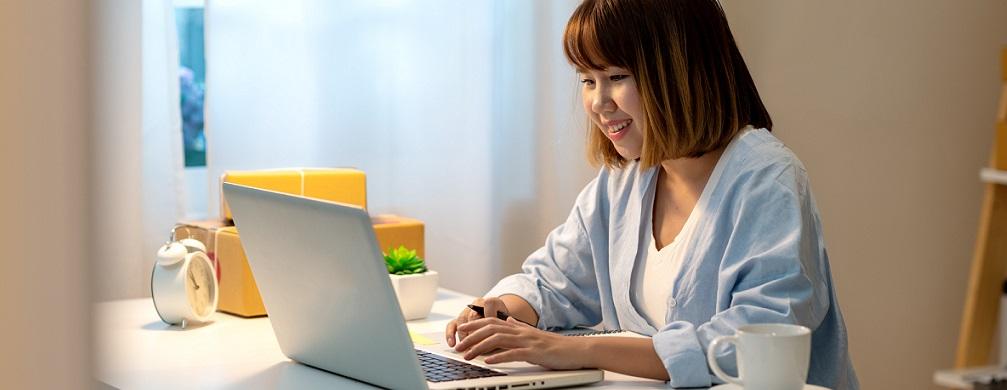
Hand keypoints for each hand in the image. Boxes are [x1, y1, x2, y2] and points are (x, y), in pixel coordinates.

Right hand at [445, 297, 509, 346]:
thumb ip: (502, 331)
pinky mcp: (459, 320)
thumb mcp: (507, 327)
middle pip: (473, 314)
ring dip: (464, 336)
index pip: (489, 303)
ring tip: (466, 348)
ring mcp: (467, 311)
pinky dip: (450, 334)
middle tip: (476, 345)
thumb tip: (496, 343)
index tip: (490, 330)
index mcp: (493, 302)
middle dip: (474, 332)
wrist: (499, 324)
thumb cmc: (504, 327)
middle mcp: (478, 303)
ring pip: (462, 319)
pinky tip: (452, 344)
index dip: (489, 315)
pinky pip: (451, 324)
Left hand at [452, 317, 589, 369]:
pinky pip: (513, 353)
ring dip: (480, 347)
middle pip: (491, 329)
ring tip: (467, 355)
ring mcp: (527, 341)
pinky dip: (498, 356)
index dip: (475, 324)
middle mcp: (521, 331)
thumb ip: (519, 326)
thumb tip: (508, 319)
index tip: (461, 329)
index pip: (492, 321)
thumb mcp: (534, 333)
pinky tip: (488, 361)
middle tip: (458, 346)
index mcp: (520, 328)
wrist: (576, 350)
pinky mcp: (534, 352)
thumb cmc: (556, 345)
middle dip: (472, 337)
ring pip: (498, 339)